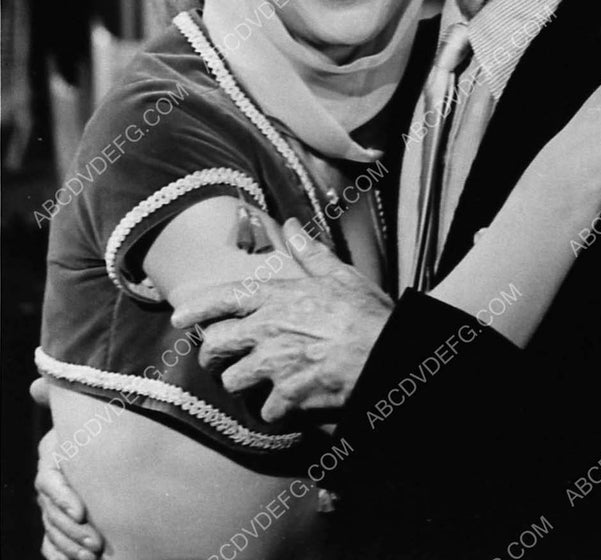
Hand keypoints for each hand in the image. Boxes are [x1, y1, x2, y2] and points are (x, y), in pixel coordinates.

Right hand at [35, 430, 103, 559]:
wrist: (104, 434)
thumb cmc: (105, 425)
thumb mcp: (98, 424)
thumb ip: (97, 431)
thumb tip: (94, 429)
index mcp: (52, 453)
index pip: (49, 481)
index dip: (63, 499)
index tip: (81, 514)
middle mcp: (49, 479)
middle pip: (52, 511)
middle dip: (74, 530)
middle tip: (96, 543)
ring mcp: (50, 501)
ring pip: (52, 529)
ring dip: (70, 546)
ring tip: (92, 555)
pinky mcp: (56, 518)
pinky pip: (49, 542)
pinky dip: (59, 555)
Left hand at [172, 218, 392, 421]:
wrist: (386, 353)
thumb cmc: (365, 313)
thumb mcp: (340, 275)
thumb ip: (310, 252)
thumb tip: (291, 226)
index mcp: (279, 297)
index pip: (224, 298)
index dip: (196, 307)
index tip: (177, 316)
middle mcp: (269, 329)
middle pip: (216, 345)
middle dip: (213, 353)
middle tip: (220, 358)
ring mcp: (275, 364)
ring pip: (232, 381)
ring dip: (243, 384)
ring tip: (256, 382)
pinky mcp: (288, 395)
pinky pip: (265, 410)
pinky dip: (274, 410)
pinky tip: (286, 404)